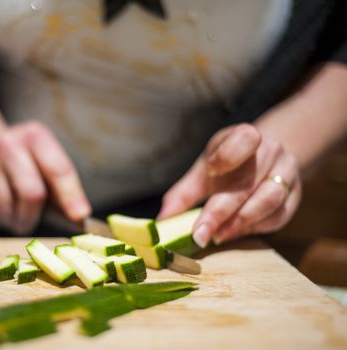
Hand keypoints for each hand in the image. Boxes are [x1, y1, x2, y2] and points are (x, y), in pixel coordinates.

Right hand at [0, 121, 90, 234]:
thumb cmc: (24, 163)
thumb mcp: (45, 164)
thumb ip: (62, 190)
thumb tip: (79, 218)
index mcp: (34, 135)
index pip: (57, 169)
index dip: (71, 195)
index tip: (80, 216)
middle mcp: (7, 143)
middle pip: (32, 192)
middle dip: (35, 215)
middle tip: (32, 222)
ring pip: (6, 207)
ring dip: (15, 221)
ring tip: (15, 215)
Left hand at [158, 123, 301, 246]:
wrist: (265, 159)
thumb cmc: (228, 164)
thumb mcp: (204, 171)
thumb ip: (182, 194)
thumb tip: (161, 221)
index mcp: (245, 136)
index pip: (245, 138)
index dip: (229, 155)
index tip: (210, 170)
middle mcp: (271, 151)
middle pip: (249, 181)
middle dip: (221, 211)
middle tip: (200, 233)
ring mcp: (287, 173)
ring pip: (270, 199)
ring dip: (240, 222)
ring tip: (217, 235)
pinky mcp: (295, 196)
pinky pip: (278, 216)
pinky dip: (254, 227)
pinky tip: (234, 232)